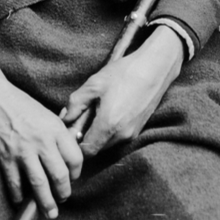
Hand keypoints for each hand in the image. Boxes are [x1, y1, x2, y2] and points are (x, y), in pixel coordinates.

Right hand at [0, 38, 82, 218]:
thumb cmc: (16, 101)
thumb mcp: (44, 113)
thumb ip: (55, 132)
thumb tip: (63, 153)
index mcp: (55, 128)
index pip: (75, 158)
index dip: (76, 173)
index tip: (72, 178)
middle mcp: (42, 140)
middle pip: (60, 175)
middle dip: (63, 193)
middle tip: (62, 199)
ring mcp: (23, 150)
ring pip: (40, 184)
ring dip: (46, 202)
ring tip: (50, 212)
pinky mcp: (4, 157)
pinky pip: (15, 184)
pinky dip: (18, 196)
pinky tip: (20, 200)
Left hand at [62, 26, 183, 157]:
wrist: (155, 67)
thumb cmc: (124, 73)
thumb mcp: (94, 84)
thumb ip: (75, 104)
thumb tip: (64, 118)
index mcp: (108, 125)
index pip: (86, 151)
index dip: (75, 143)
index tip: (72, 128)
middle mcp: (121, 135)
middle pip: (96, 148)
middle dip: (86, 137)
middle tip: (82, 116)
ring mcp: (132, 134)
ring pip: (108, 143)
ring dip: (98, 133)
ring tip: (97, 110)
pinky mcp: (138, 129)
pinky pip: (118, 137)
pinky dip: (110, 129)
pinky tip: (110, 110)